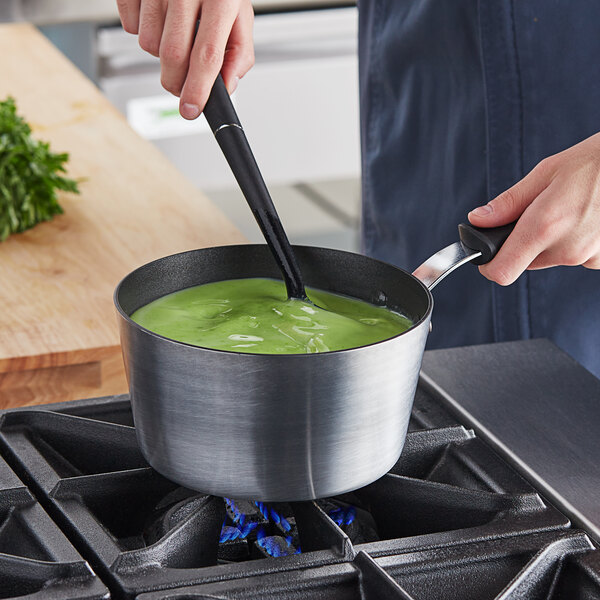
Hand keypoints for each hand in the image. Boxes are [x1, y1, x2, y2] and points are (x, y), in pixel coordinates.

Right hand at [116, 0, 253, 118]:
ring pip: (149, 44)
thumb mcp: (239, 16)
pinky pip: (130, 25)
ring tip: (176, 33)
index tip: (191, 109)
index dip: (197, 89)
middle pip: (173, 56)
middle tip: (184, 81)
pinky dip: (142, 30)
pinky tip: (159, 18)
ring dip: (160, 53)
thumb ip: (239, 54)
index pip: (207, 55)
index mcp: (220, 0)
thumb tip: (227, 86)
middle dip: (176, 81)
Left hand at [468, 131, 599, 284]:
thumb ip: (508, 203)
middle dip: (522, 243)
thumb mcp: (545, 173)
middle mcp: (566, 249)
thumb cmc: (596, 163)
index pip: (502, 271)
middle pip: (524, 262)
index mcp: (544, 227)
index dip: (489, 265)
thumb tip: (478, 220)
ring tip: (569, 209)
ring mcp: (587, 257)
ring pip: (551, 258)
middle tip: (538, 213)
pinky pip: (575, 257)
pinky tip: (586, 218)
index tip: (486, 254)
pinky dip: (574, 242)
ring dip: (550, 241)